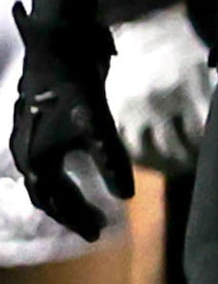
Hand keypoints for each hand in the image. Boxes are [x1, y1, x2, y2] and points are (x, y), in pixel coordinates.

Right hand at [10, 3, 132, 239]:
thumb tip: (127, 196)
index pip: (57, 201)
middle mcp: (25, 155)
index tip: (97, 235)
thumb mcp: (98, 124)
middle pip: (48, 196)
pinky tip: (75, 175)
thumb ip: (110, 160)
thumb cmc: (75, 87)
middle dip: (71, 213)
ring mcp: (27, 141)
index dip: (77, 219)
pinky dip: (60, 178)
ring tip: (89, 209)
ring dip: (65, 197)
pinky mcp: (35, 127)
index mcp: (36, 160)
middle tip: (96, 229)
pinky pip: (44, 164)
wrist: (55, 49)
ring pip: (44, 181)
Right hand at [104, 5, 215, 172]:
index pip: (200, 134)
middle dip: (187, 162)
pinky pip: (126, 145)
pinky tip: (152, 161)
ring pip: (148, 152)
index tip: (211, 153)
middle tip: (194, 165)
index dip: (206, 149)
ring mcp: (135, 109)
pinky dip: (140, 159)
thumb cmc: (186, 53)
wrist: (149, 33)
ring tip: (174, 168)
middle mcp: (160, 103)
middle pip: (175, 148)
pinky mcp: (117, 112)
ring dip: (164, 166)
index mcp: (188, 90)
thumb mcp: (209, 71)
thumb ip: (214, 100)